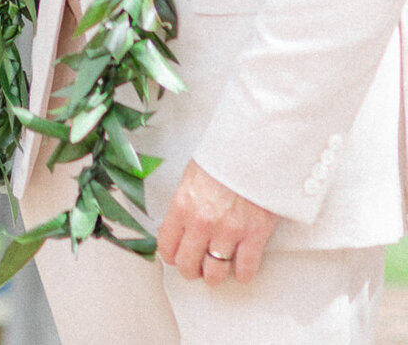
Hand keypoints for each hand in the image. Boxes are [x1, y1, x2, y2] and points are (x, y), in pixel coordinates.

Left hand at [157, 159, 278, 284]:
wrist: (255, 147)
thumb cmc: (224, 157)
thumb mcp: (193, 175)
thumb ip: (186, 203)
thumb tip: (181, 225)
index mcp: (183, 204)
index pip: (167, 246)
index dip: (171, 255)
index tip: (176, 256)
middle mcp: (202, 222)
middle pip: (188, 265)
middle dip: (191, 269)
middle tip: (197, 266)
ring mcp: (229, 230)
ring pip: (214, 274)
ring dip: (215, 275)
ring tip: (218, 267)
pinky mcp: (254, 234)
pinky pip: (244, 270)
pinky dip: (242, 273)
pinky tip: (241, 267)